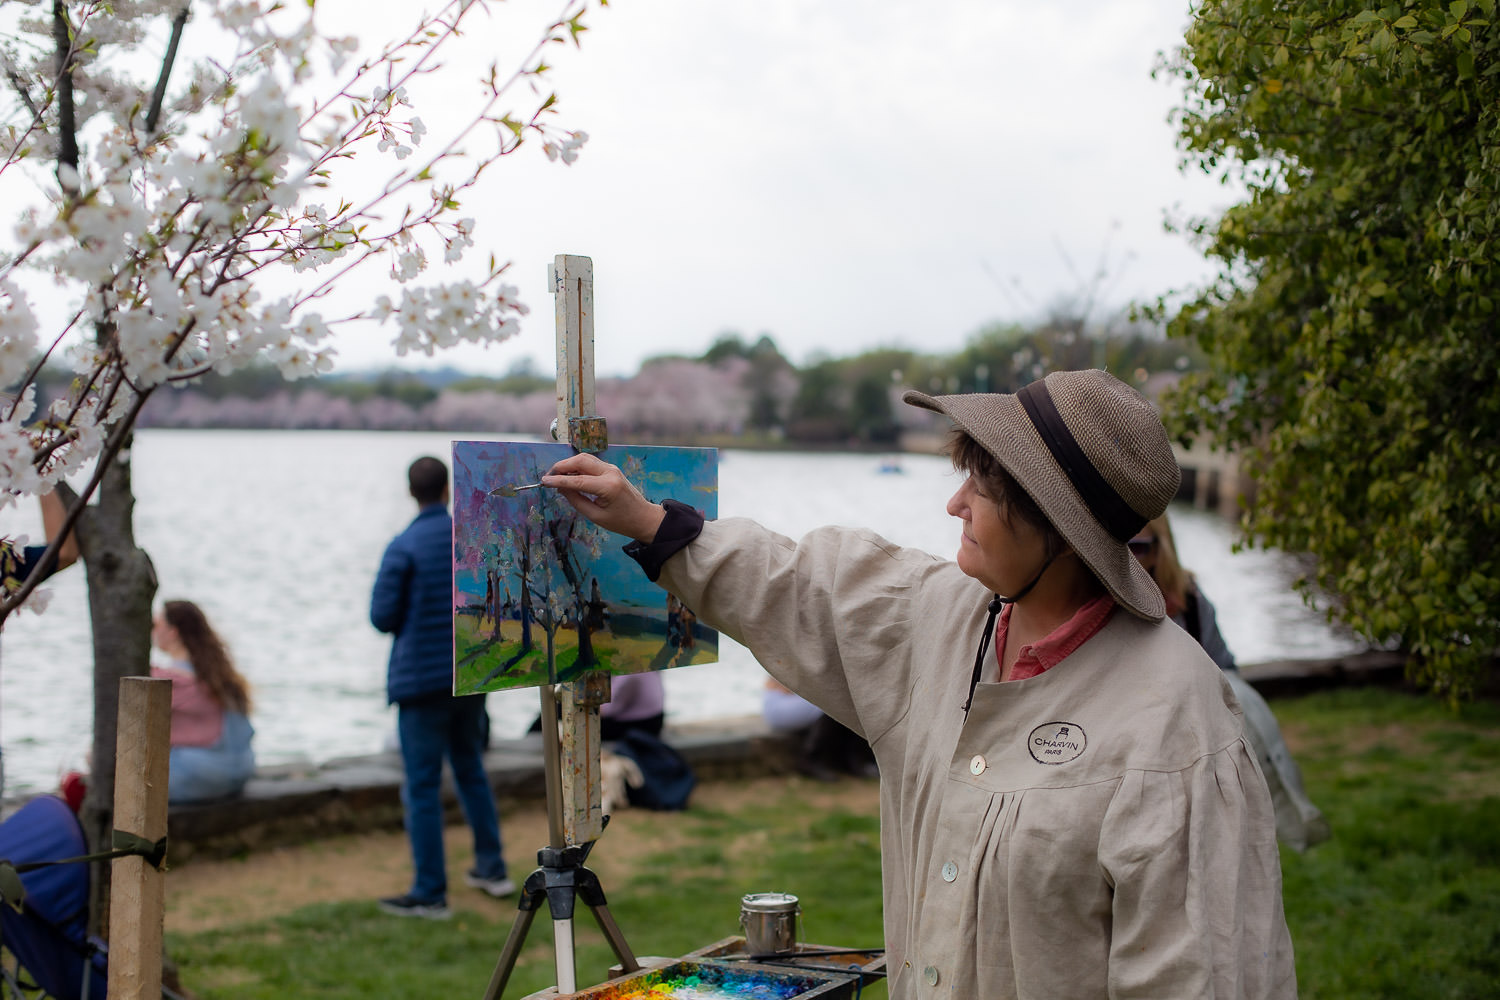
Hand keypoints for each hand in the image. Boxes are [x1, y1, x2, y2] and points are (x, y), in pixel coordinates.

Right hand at [542, 453, 666, 541]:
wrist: (643, 517)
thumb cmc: (621, 521)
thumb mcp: (595, 516)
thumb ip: (576, 500)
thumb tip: (560, 488)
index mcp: (608, 487)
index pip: (577, 480)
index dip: (558, 480)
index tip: (544, 481)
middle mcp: (610, 473)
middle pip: (580, 460)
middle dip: (561, 466)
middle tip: (549, 477)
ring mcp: (612, 468)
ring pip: (585, 458)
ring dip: (569, 464)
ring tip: (556, 477)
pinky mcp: (611, 469)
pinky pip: (590, 463)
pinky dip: (577, 466)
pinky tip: (569, 476)